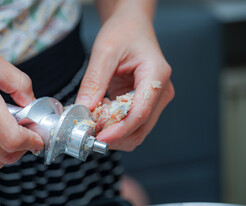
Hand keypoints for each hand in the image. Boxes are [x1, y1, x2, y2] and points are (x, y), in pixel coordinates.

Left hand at [76, 0, 173, 150]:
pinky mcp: (146, 105)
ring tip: (95, 118)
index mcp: (157, 75)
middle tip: (88, 129)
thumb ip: (94, 82)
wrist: (132, 27)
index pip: (140, 113)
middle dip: (113, 135)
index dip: (118, 130)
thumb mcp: (104, 52)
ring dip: (113, 133)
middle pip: (140, 128)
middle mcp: (161, 92)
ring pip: (136, 132)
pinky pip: (132, 125)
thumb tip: (84, 110)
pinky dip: (115, 127)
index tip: (98, 137)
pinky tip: (102, 114)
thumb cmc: (123, 33)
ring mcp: (155, 101)